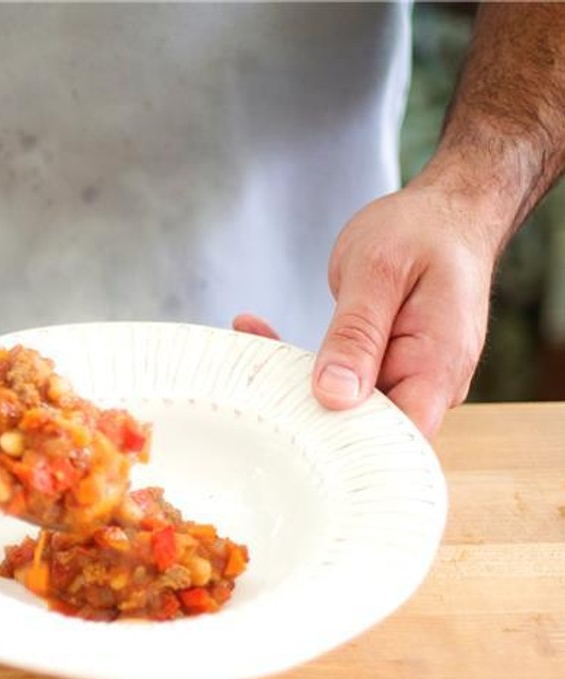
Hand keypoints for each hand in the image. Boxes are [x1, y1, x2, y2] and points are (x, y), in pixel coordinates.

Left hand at [235, 182, 495, 436]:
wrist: (446, 214)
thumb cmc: (422, 232)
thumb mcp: (378, 273)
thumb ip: (357, 335)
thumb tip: (335, 396)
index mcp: (438, 367)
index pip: (395, 439)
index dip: (343, 446)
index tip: (287, 422)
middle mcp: (429, 386)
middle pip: (362, 431)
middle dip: (301, 410)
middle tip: (250, 375)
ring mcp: (407, 381)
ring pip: (343, 408)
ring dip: (291, 383)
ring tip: (250, 339)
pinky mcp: (385, 372)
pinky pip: (339, 384)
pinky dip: (299, 365)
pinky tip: (260, 333)